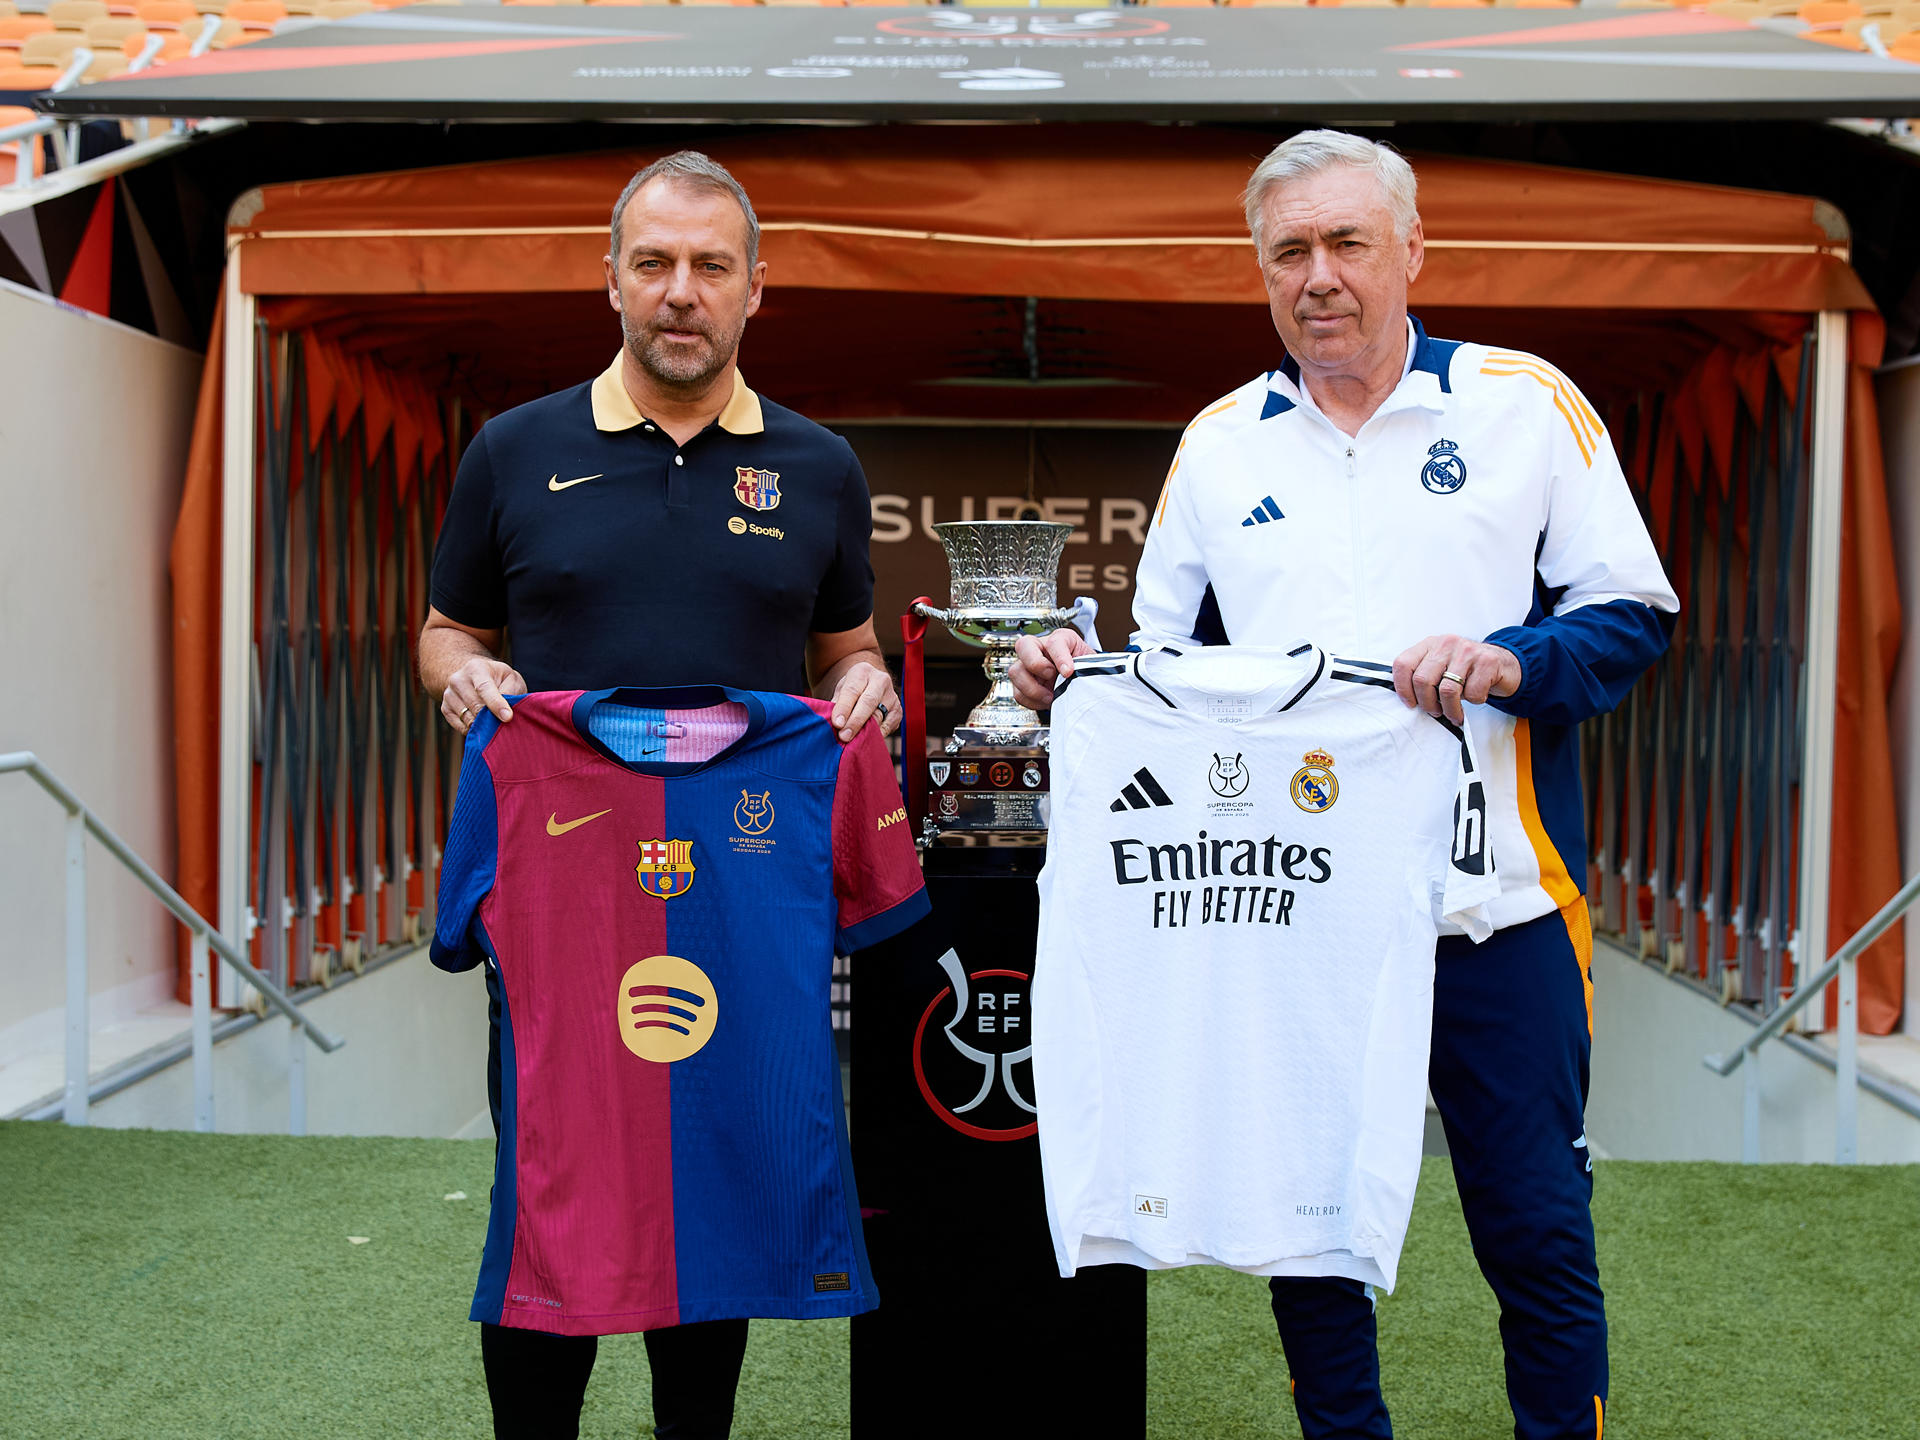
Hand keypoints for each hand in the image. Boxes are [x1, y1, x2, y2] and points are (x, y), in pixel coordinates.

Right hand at [441, 657, 526, 735]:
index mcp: (476, 668)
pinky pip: (461, 727)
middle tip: (504, 722)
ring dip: (484, 724)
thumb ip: (511, 691)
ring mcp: (449, 694)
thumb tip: (505, 712)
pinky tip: (482, 723)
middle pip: (476, 706)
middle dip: (492, 717)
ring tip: (494, 720)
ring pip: (468, 719)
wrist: (477, 678)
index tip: (507, 717)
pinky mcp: (445, 708)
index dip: (496, 704)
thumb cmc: (499, 679)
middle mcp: (458, 680)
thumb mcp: (511, 679)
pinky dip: (474, 729)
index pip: (484, 688)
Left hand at [830, 660, 898, 742]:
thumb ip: (837, 704)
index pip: (852, 690)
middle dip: (855, 721)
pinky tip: (867, 740)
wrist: (870, 684)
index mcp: (862, 672)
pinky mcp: (898, 710)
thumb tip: (833, 724)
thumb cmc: (852, 690)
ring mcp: (892, 696)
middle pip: (868, 702)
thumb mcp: (841, 690)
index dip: (844, 708)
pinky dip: (877, 735)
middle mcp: (880, 681)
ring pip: (879, 716)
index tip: (837, 724)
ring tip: (853, 743)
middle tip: (844, 736)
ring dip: (865, 731)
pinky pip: (888, 726)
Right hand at [1010, 628, 1095, 711]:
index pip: (1055, 641)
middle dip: (1036, 664)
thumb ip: (1084, 668)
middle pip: (1023, 646)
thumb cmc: (1083, 669)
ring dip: (1033, 688)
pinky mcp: (1023, 684)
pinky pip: (1018, 693)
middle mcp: (1040, 649)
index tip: (1069, 672)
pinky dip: (1033, 701)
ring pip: (1015, 671)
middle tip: (1051, 677)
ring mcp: (1028, 666)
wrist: (1079, 682)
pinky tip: (1046, 700)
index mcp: (1060, 639)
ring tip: (1051, 696)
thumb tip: (1081, 681)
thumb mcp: (1089, 665)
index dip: (1060, 657)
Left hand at [1392, 635, 1519, 724]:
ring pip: (1447, 690)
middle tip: (1435, 712)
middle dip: (1427, 704)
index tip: (1411, 704)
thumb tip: (1408, 700)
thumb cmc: (1466, 671)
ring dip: (1450, 709)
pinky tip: (1477, 696)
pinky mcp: (1487, 661)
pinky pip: (1472, 693)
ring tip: (1454, 714)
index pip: (1403, 664)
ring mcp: (1467, 650)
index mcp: (1429, 644)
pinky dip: (1474, 701)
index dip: (1402, 688)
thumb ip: (1423, 675)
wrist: (1504, 663)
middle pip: (1422, 680)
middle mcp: (1446, 643)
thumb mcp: (1441, 667)